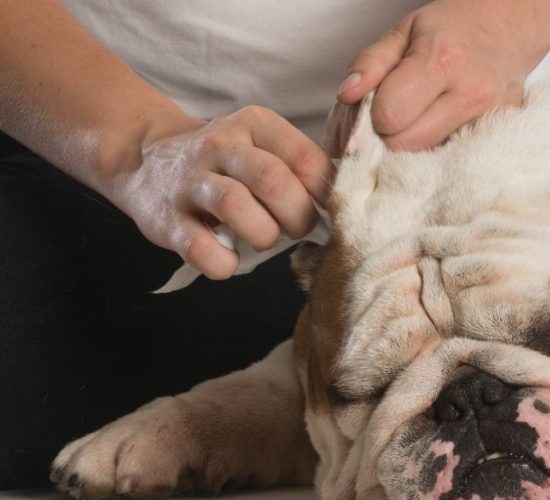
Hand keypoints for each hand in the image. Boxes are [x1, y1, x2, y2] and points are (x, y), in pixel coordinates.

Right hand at [105, 107, 333, 279]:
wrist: (143, 158)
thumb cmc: (223, 162)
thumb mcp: (260, 145)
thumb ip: (297, 166)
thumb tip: (345, 203)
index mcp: (254, 125)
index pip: (304, 157)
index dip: (324, 193)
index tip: (326, 210)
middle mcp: (220, 146)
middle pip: (273, 181)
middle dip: (298, 217)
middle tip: (297, 229)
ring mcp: (190, 181)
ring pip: (236, 206)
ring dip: (263, 235)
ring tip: (264, 238)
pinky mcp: (166, 219)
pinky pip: (201, 247)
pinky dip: (224, 262)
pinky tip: (229, 258)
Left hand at [338, 0, 549, 151]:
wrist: (507, 31)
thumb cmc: (450, 30)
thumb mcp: (403, 32)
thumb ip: (370, 63)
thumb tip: (347, 96)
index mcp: (443, 60)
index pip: (390, 116)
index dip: (374, 116)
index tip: (379, 106)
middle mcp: (472, 94)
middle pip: (407, 146)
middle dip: (390, 138)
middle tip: (395, 118)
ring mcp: (491, 120)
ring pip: (430, 160)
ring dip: (414, 148)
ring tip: (418, 121)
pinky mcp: (502, 139)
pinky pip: (453, 162)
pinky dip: (437, 153)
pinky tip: (438, 131)